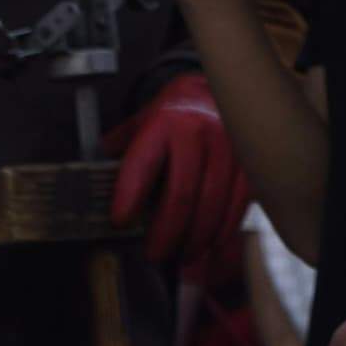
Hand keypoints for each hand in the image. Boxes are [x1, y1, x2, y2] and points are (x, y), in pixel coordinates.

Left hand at [112, 79, 243, 272]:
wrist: (225, 87)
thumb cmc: (177, 111)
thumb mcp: (144, 119)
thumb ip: (121, 147)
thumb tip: (94, 175)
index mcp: (163, 124)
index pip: (142, 165)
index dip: (129, 197)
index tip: (120, 222)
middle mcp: (198, 134)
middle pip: (181, 194)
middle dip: (167, 232)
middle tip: (155, 254)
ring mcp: (229, 147)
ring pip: (213, 204)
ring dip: (197, 238)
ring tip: (183, 258)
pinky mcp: (251, 161)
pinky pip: (240, 203)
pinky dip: (225, 230)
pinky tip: (213, 246)